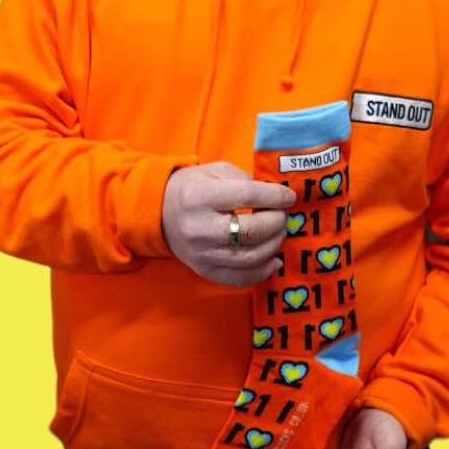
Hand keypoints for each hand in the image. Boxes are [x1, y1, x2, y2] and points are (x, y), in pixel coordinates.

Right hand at [162, 162, 296, 286]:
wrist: (160, 213)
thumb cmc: (192, 188)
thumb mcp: (214, 170)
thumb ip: (243, 179)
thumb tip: (273, 197)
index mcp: (199, 196)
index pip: (247, 196)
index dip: (275, 197)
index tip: (289, 197)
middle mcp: (199, 228)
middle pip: (251, 230)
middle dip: (277, 222)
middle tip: (283, 215)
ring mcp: (202, 254)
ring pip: (250, 257)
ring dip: (274, 244)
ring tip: (279, 232)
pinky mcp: (205, 271)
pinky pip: (240, 278)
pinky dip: (263, 272)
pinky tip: (274, 260)